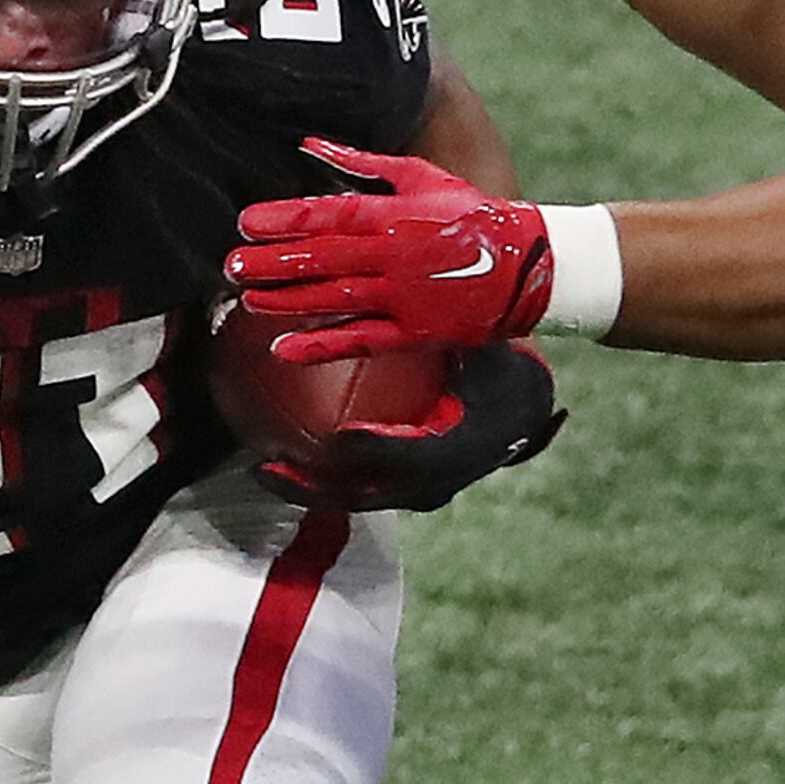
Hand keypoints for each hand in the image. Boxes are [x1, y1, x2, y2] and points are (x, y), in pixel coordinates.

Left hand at [228, 141, 556, 358]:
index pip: (327, 214)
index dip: (283, 219)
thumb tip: (309, 144)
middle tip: (231, 265)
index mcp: (394, 214)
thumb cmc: (470, 211)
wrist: (527, 263)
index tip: (246, 222)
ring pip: (333, 298)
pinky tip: (284, 351)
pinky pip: (360, 340)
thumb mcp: (420, 175)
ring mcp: (403, 297)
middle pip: (321, 258)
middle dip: (273, 262)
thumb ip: (363, 162)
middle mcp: (392, 256)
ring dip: (286, 300)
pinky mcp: (414, 333)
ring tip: (247, 298)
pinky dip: (321, 346)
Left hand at [259, 339, 566, 511]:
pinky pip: (355, 489)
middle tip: (269, 466)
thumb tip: (429, 286)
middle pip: (366, 492)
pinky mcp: (402, 492)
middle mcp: (433, 482)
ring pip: (353, 498)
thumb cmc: (502, 378)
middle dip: (314, 485)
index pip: (410, 455)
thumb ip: (455, 330)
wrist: (523, 418)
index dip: (375, 449)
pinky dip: (318, 477)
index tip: (339, 436)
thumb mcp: (488, 353)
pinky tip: (281, 453)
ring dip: (305, 487)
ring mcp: (416, 493)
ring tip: (261, 468)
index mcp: (457, 450)